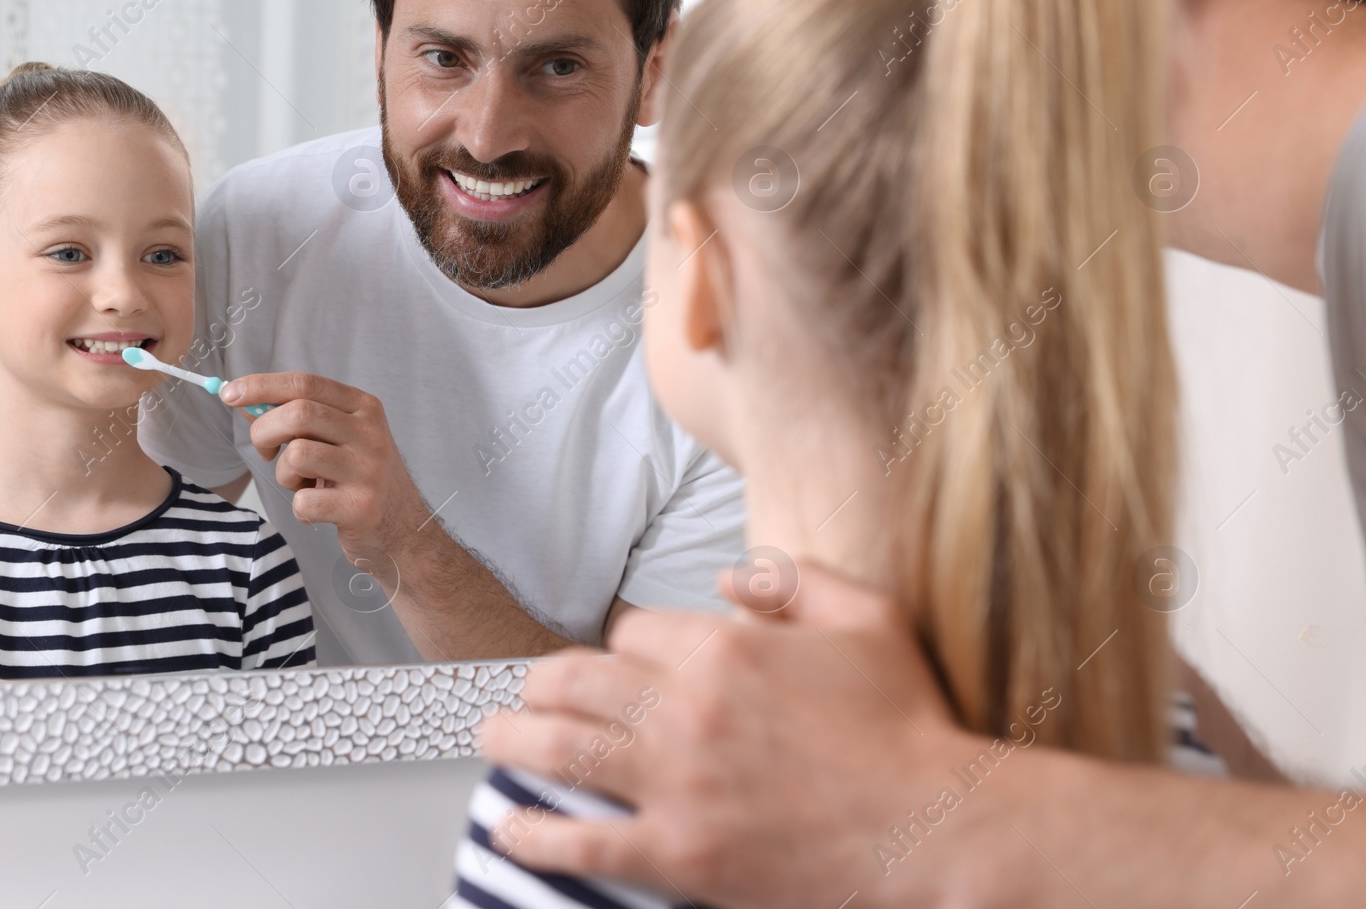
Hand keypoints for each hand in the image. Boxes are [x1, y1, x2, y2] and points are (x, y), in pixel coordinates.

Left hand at [219, 372, 435, 580]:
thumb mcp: (338, 439)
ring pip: (297, 455)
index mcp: (363, 408)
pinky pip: (304, 501)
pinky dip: (300, 508)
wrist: (404, 530)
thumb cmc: (361, 480)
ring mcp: (368, 470)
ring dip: (284, 475)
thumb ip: (298, 418)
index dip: (261, 386)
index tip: (230, 394)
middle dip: (264, 431)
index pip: (305, 383)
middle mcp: (370, 433)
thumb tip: (246, 402)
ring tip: (302, 484)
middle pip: (297, 413)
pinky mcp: (361, 507)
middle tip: (265, 451)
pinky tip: (317, 510)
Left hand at [477, 561, 979, 908]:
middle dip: (541, 682)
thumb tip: (731, 575)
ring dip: (513, 738)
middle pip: (575, 679)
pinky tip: (511, 826)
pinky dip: (536, 832)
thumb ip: (795, 579)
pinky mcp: (680, 854)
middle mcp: (687, 708)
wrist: (937, 829)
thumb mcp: (869, 617)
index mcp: (726, 649)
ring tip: (491, 737)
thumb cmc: (909, 727)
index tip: (620, 667)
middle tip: (525, 692)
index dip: (620, 648)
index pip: (632, 632)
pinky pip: (584, 840)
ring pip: (561, 748)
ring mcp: (678, 783)